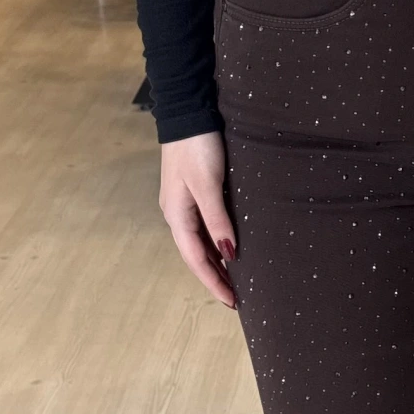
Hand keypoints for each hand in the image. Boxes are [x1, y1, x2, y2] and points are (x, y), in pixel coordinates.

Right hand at [159, 131, 237, 308]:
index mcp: (177, 216)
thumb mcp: (208, 184)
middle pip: (197, 256)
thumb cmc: (197, 146)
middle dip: (214, 278)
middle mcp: (177, 214)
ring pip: (200, 243)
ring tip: (234, 281)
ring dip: (216, 263)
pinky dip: (216, 244)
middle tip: (236, 299)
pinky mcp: (192, 194)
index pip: (197, 260)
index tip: (232, 301)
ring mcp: (183, 204)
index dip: (214, 282)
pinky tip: (228, 250)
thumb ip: (218, 219)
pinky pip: (204, 228)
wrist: (188, 112)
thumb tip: (230, 254)